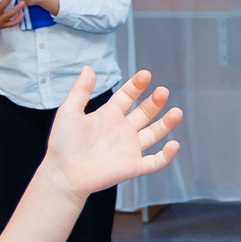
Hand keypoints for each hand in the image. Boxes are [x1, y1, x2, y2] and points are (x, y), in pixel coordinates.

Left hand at [38, 69, 181, 198]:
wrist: (64, 174)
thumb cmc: (63, 144)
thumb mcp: (69, 112)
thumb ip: (80, 91)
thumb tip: (88, 67)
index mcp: (108, 116)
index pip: (127, 97)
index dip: (136, 86)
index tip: (146, 75)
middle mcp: (122, 130)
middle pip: (144, 113)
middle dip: (155, 102)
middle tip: (163, 92)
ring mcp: (129, 148)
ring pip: (154, 134)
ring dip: (166, 123)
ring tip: (177, 112)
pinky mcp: (133, 166)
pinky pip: (155, 162)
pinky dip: (166, 156)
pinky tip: (174, 144)